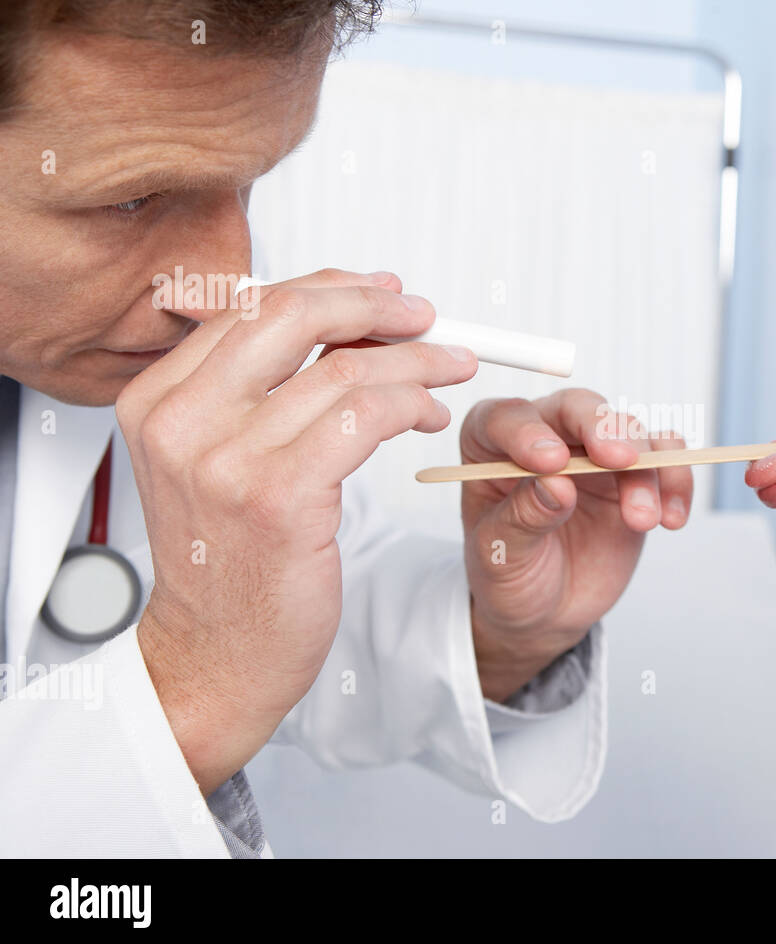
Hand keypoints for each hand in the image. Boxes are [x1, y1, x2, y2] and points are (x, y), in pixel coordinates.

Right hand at [117, 268, 477, 794]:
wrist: (215, 654)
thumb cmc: (229, 562)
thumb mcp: (215, 461)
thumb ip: (254, 391)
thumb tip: (336, 321)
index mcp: (158, 398)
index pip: (251, 305)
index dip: (330, 288)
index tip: (382, 291)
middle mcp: (181, 420)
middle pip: (291, 314)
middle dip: (376, 305)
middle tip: (427, 316)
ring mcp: (226, 459)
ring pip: (344, 369)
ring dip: (415, 361)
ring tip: (450, 369)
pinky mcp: (279, 497)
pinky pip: (366, 418)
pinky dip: (413, 404)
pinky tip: (430, 416)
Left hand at [459, 390, 693, 700]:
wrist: (545, 610)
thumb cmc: (508, 576)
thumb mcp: (501, 558)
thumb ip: (522, 519)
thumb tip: (555, 484)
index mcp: (492, 447)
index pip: (506, 418)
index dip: (528, 432)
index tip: (550, 462)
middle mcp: (545, 438)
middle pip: (575, 409)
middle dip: (601, 428)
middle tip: (620, 459)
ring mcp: (593, 455)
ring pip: (628, 431)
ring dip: (644, 470)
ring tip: (641, 520)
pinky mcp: (633, 476)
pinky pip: (665, 459)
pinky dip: (676, 481)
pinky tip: (671, 518)